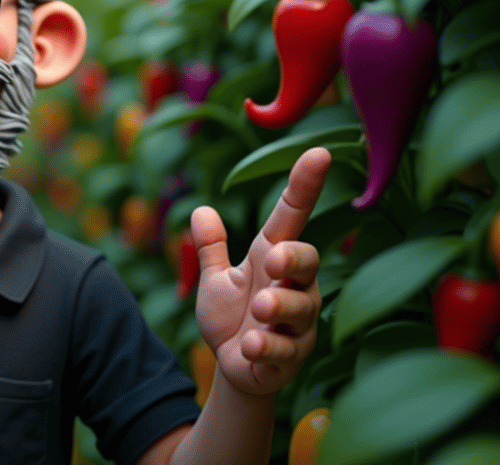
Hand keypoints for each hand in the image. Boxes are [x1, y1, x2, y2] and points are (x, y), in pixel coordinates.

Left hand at [191, 147, 328, 395]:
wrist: (236, 367)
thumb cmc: (232, 317)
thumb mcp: (217, 280)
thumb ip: (211, 247)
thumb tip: (200, 209)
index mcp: (273, 259)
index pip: (293, 215)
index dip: (305, 185)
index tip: (319, 153)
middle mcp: (294, 287)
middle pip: (308, 261)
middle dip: (295, 258)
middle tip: (274, 261)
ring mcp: (297, 324)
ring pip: (302, 308)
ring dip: (279, 307)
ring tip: (259, 310)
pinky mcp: (291, 358)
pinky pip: (284, 351)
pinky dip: (265, 349)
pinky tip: (248, 348)